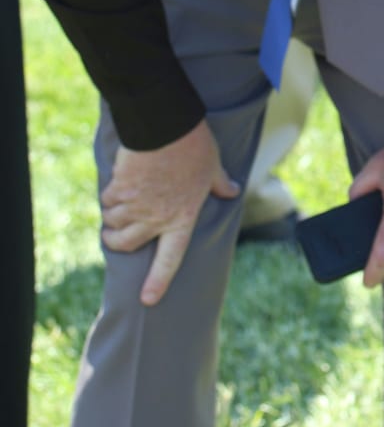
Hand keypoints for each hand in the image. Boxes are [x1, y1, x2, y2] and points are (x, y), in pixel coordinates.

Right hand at [100, 118, 239, 305]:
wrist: (167, 126)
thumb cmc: (195, 145)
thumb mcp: (213, 166)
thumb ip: (220, 183)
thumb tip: (233, 190)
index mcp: (182, 217)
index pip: (170, 259)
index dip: (158, 281)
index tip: (147, 300)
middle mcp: (156, 217)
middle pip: (127, 244)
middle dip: (115, 242)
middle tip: (113, 237)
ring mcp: (136, 205)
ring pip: (113, 223)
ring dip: (111, 217)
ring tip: (117, 206)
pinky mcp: (120, 189)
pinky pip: (107, 201)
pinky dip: (109, 196)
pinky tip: (116, 185)